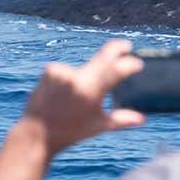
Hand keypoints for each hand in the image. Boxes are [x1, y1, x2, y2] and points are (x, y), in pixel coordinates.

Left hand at [22, 39, 145, 154]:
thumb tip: (142, 119)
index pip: (115, 71)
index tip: (137, 62)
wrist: (36, 133)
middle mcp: (76, 80)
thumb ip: (122, 120)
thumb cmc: (70, 132)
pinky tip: (63, 92)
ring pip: (83, 68)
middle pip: (102, 58)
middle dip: (116, 50)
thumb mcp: (98, 126)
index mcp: (90, 93)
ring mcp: (62, 73)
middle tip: (125, 45)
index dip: (128, 64)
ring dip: (87, 75)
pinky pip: (68, 70)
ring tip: (77, 95)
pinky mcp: (50, 70)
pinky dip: (70, 77)